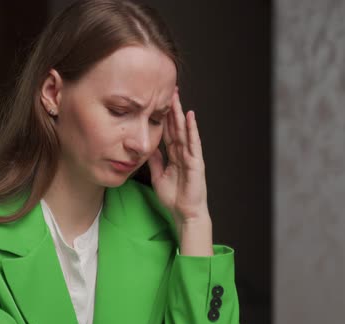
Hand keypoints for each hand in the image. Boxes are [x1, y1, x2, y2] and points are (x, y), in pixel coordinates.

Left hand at [147, 87, 209, 225]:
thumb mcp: (158, 176)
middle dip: (172, 109)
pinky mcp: (196, 162)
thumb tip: (148, 148)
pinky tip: (190, 117)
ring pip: (184, 130)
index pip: (167, 132)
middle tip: (168, 90)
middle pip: (175, 127)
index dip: (162, 117)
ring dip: (180, 114)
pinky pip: (193, 142)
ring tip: (176, 97)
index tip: (157, 102)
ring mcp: (190, 156)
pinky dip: (192, 129)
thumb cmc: (174, 198)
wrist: (184, 213)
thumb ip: (155, 161)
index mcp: (174, 155)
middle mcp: (183, 152)